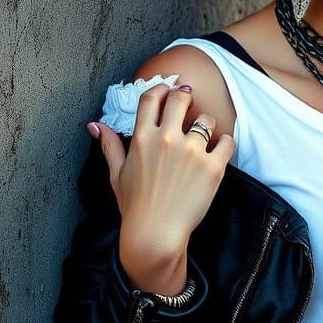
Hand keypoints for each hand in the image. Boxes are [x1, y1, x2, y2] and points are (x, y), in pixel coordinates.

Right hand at [88, 83, 235, 292]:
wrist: (156, 233)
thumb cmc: (135, 206)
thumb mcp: (116, 174)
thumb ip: (109, 146)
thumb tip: (95, 125)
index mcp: (143, 138)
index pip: (152, 98)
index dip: (161, 89)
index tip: (168, 91)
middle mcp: (168, 139)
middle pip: (180, 99)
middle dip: (184, 97)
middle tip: (188, 103)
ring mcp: (192, 152)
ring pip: (206, 119)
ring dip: (205, 124)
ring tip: (203, 136)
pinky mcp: (213, 167)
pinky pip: (226, 142)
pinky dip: (225, 143)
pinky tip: (219, 149)